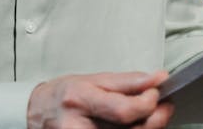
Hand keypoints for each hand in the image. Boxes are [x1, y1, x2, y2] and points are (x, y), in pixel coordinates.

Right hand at [27, 70, 173, 128]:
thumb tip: (158, 78)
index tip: (158, 92)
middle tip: (165, 107)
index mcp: (81, 98)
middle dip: (155, 120)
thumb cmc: (65, 94)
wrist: (37, 112)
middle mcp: (78, 126)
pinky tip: (137, 127)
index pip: (122, 110)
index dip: (147, 103)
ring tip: (152, 116)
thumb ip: (127, 81)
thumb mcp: (93, 79)